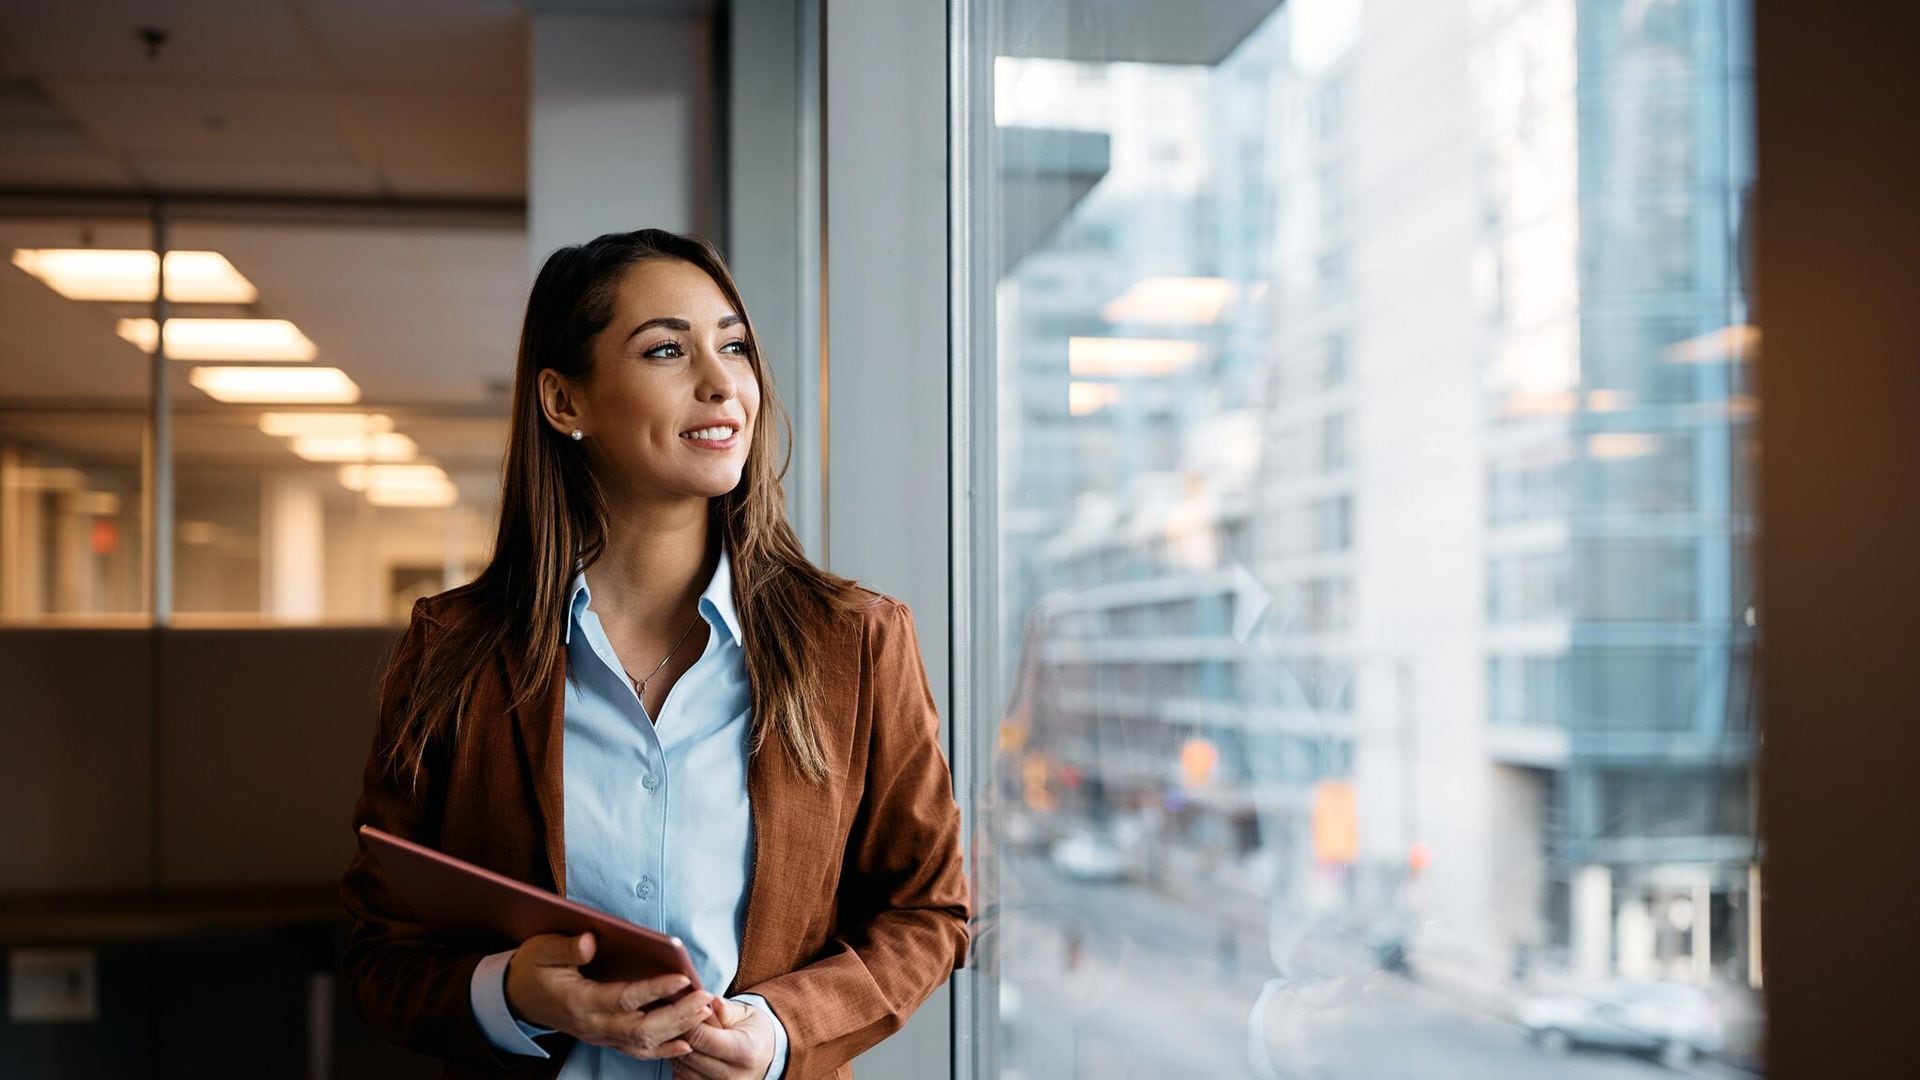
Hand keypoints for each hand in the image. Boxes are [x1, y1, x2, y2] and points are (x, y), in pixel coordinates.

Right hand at [504, 931, 712, 1061]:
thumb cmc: (533, 969)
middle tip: (705, 998)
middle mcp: (592, 1025)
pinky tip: (686, 1042)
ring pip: (643, 1043)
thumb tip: (592, 941)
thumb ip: (568, 948)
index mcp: (579, 1002)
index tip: (682, 979)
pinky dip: (664, 1049)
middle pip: (641, 1029)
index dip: (655, 990)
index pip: (624, 999)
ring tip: (704, 1012)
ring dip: (677, 1030)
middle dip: (677, 1015)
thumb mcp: (543, 950)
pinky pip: (637, 1051)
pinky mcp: (605, 1038)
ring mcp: (599, 1035)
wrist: (516, 997)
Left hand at [672, 996, 777, 1079]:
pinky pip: (681, 1079)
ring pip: (681, 1068)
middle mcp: (733, 1077)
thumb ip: (726, 1009)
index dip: (688, 1022)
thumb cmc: (754, 1032)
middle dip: (680, 1035)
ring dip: (678, 1050)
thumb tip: (712, 1001)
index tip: (684, 1009)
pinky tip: (692, 1052)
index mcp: (745, 1052)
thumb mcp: (746, 1014)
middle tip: (682, 1021)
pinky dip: (682, 1065)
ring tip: (689, 1036)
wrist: (765, 1057)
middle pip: (688, 1055)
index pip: (701, 1038)